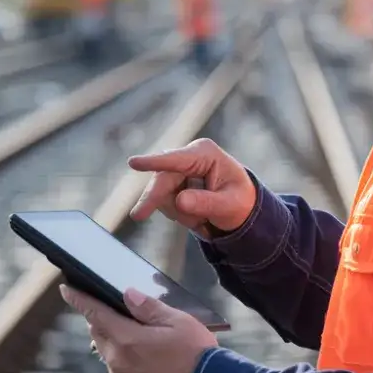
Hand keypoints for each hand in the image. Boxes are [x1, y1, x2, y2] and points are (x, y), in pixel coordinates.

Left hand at [61, 285, 217, 372]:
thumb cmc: (197, 358)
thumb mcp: (179, 322)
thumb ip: (149, 307)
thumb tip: (128, 294)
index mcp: (127, 340)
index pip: (94, 313)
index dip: (79, 298)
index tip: (66, 289)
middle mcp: (118, 362)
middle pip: (99, 334)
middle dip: (102, 320)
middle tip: (116, 311)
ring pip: (110, 354)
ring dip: (116, 342)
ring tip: (141, 337)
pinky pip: (120, 372)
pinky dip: (126, 361)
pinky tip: (149, 360)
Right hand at [128, 138, 256, 236]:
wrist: (239, 206)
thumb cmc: (239, 200)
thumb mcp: (229, 205)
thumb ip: (206, 202)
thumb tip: (180, 201)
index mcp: (205, 153)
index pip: (175, 159)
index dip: (153, 162)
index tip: (132, 162)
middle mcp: (187, 157)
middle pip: (162, 179)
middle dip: (154, 198)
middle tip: (138, 215)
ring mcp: (177, 170)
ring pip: (161, 194)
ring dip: (177, 213)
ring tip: (202, 219)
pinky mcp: (171, 183)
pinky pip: (163, 202)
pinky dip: (176, 214)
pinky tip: (194, 215)